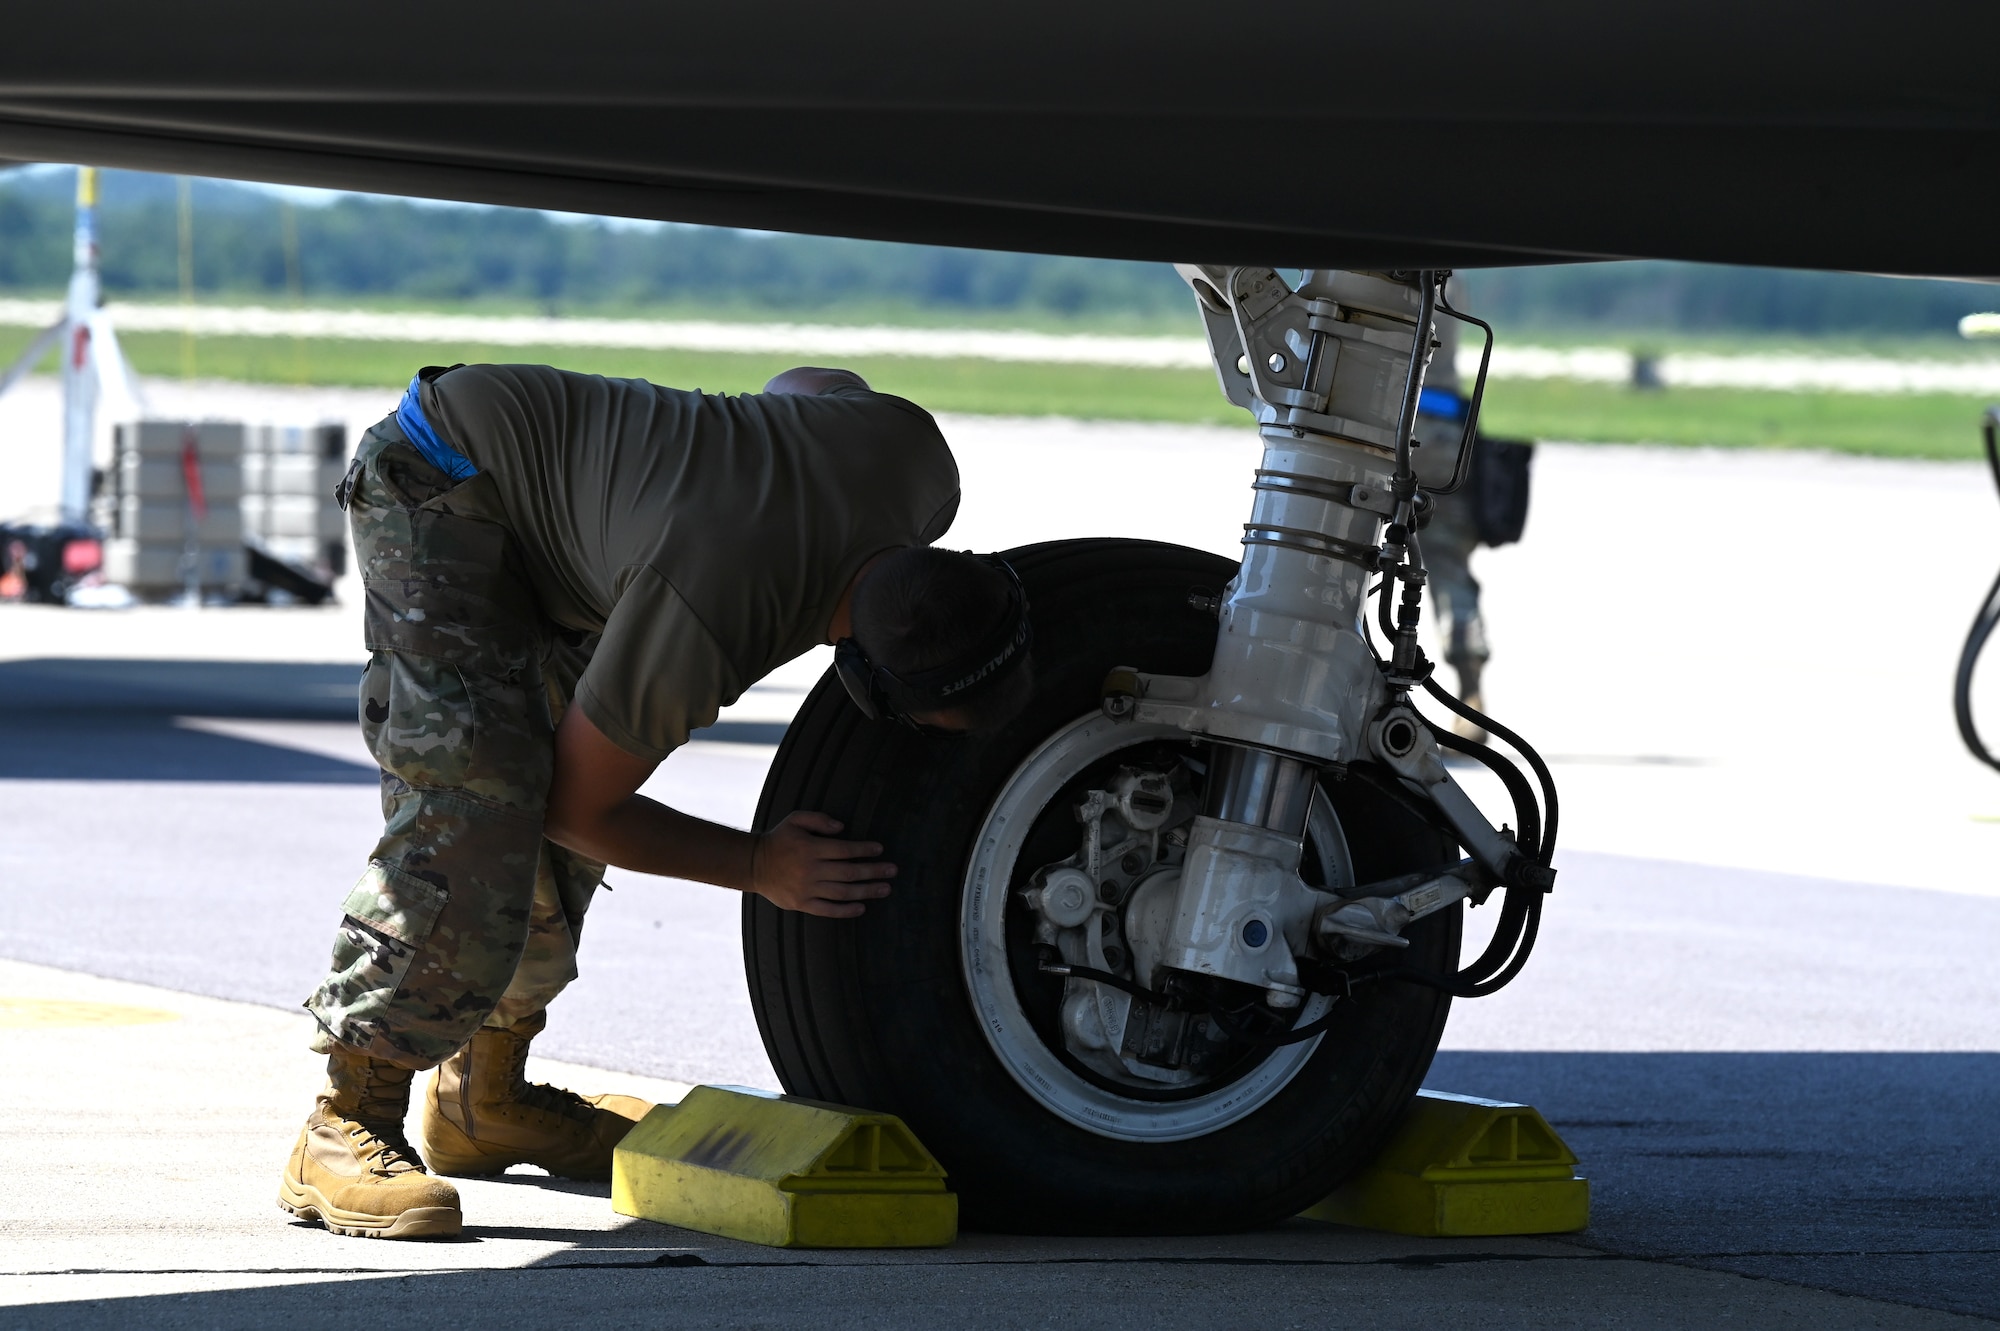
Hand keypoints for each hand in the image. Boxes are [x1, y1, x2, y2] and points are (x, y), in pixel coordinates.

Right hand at [750, 811, 895, 917]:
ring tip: (884, 889)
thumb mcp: (795, 820)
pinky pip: (828, 910)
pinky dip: (846, 910)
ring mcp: (806, 889)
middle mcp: (811, 870)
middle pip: (849, 872)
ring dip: (866, 891)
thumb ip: (819, 819)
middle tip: (892, 871)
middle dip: (874, 871)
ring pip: (843, 892)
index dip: (864, 850)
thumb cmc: (779, 840)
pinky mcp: (802, 903)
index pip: (845, 850)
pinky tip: (862, 907)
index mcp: (811, 848)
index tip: (879, 849)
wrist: (754, 865)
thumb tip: (842, 827)